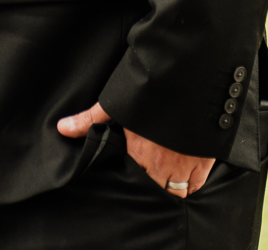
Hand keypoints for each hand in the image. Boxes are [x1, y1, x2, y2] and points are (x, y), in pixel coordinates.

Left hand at [57, 103, 213, 198]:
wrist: (188, 77)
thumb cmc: (151, 91)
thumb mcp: (116, 104)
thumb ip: (90, 120)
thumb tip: (62, 128)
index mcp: (140, 155)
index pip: (134, 180)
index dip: (133, 177)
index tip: (132, 172)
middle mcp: (163, 165)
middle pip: (155, 189)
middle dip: (151, 186)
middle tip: (147, 176)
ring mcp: (186, 164)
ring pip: (177, 190)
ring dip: (171, 186)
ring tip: (164, 177)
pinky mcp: (205, 160)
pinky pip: (197, 184)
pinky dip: (191, 183)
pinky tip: (184, 175)